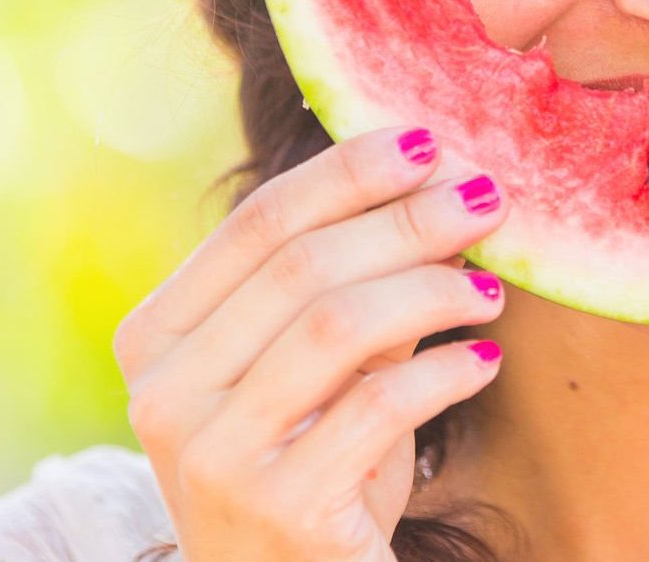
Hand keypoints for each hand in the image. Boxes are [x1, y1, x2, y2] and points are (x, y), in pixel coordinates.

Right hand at [113, 125, 509, 560]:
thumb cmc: (316, 476)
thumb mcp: (320, 375)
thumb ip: (355, 288)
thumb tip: (439, 183)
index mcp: (156, 338)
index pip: (258, 222)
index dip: (349, 171)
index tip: (431, 142)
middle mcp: (164, 393)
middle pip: (302, 264)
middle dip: (408, 220)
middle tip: (489, 200)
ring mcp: (211, 454)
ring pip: (338, 325)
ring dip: (431, 290)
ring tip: (492, 290)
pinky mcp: (276, 506)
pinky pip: (378, 406)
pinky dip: (444, 372)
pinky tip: (485, 361)